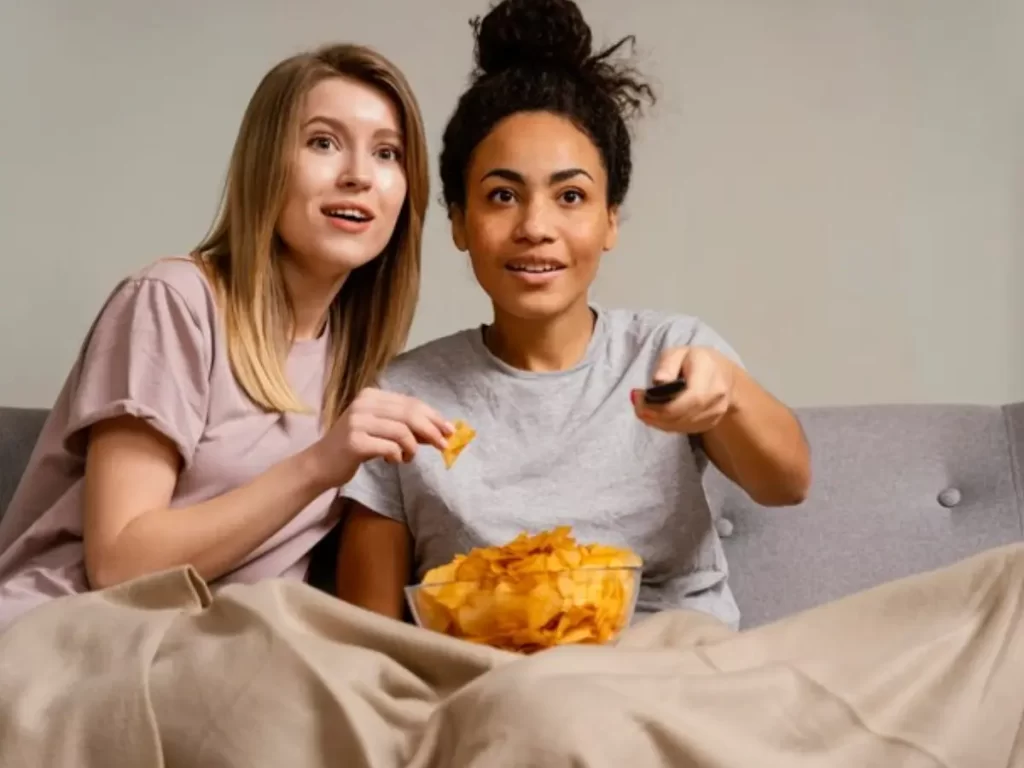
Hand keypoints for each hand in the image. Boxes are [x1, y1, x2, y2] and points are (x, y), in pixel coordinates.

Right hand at [307, 388, 453, 488]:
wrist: (321, 464)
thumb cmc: (355, 447)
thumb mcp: (381, 431)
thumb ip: (406, 427)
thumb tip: (439, 431)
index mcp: (371, 395)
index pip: (411, 402)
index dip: (433, 416)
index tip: (450, 430)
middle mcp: (364, 403)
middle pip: (409, 413)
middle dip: (432, 430)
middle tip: (443, 445)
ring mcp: (358, 421)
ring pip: (402, 430)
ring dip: (413, 447)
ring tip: (408, 458)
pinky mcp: (355, 441)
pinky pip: (390, 447)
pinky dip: (398, 456)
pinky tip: (394, 461)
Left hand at [631, 346, 736, 433]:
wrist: (722, 374)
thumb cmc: (696, 360)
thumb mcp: (678, 352)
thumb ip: (667, 364)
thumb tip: (658, 381)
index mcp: (708, 375)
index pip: (688, 399)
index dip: (662, 404)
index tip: (638, 397)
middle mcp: (716, 398)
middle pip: (682, 416)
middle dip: (654, 414)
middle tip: (637, 404)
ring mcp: (715, 413)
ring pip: (680, 426)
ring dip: (657, 421)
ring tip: (643, 408)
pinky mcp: (709, 424)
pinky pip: (683, 429)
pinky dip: (665, 424)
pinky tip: (655, 414)